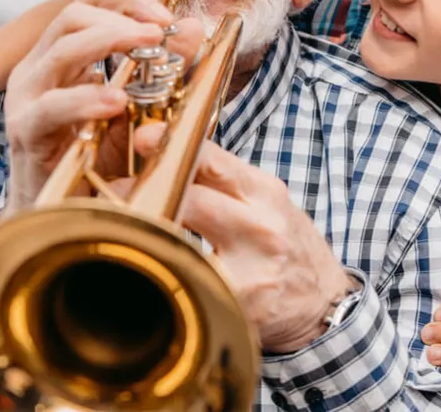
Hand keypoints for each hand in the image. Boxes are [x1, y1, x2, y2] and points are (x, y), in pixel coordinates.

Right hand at [3, 0, 202, 209]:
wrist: (60, 214)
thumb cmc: (93, 158)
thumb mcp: (137, 107)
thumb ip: (164, 68)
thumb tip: (193, 27)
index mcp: (60, 56)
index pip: (85, 2)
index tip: (164, 13)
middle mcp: (38, 69)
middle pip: (71, 16)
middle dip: (121, 15)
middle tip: (160, 30)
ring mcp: (27, 98)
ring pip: (61, 50)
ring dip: (109, 42)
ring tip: (149, 47)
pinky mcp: (26, 132)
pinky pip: (51, 106)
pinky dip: (87, 98)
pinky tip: (118, 101)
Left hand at [130, 124, 354, 352]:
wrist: (324, 301)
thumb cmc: (286, 244)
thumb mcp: (266, 201)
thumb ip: (224, 180)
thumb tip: (167, 154)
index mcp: (264, 193)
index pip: (213, 160)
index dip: (172, 146)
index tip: (142, 137)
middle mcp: (260, 225)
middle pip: (191, 199)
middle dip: (147, 192)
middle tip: (116, 190)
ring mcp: (250, 266)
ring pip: (184, 242)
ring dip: (148, 232)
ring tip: (127, 227)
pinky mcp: (239, 302)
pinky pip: (191, 281)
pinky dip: (166, 271)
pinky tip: (154, 267)